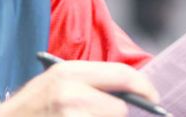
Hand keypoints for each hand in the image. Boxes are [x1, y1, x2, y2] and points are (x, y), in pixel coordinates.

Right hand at [0, 60, 159, 116]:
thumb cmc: (33, 105)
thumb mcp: (56, 80)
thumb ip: (89, 80)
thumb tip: (131, 88)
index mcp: (68, 73)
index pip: (123, 75)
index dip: (143, 87)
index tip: (152, 97)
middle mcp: (70, 95)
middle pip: (120, 108)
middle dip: (117, 113)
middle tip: (104, 113)